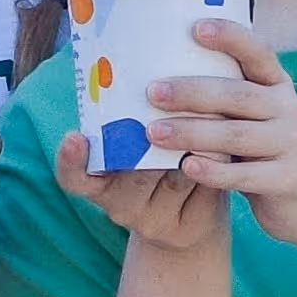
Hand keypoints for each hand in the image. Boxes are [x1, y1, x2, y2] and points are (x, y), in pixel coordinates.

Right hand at [53, 124, 225, 251]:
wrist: (194, 212)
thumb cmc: (164, 164)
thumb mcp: (140, 146)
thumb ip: (136, 120)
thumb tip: (151, 67)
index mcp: (99, 183)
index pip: (74, 177)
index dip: (70, 160)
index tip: (74, 137)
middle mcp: (120, 207)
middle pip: (133, 171)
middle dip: (153, 139)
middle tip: (169, 111)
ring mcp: (152, 222)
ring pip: (174, 177)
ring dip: (193, 145)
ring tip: (212, 117)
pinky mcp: (184, 229)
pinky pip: (201, 188)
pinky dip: (214, 164)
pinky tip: (225, 148)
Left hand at [144, 21, 296, 235]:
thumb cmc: (265, 147)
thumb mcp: (256, 115)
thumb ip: (225, 98)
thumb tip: (159, 82)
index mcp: (278, 85)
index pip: (258, 52)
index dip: (231, 37)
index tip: (196, 27)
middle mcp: (289, 109)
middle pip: (237, 95)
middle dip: (191, 92)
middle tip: (152, 92)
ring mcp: (290, 144)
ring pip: (236, 135)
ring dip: (191, 132)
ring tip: (154, 133)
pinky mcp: (287, 180)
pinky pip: (244, 175)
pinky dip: (212, 172)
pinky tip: (186, 166)